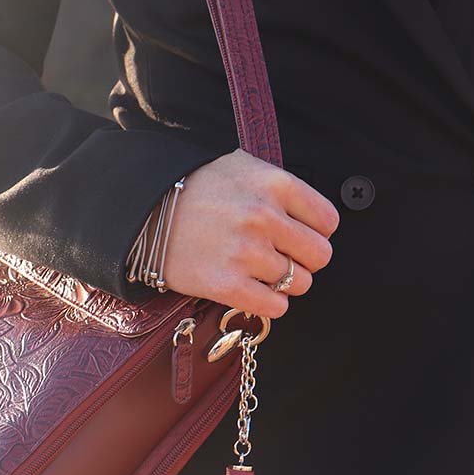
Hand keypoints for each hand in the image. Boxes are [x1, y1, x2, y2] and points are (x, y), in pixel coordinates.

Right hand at [162, 148, 339, 318]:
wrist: (145, 211)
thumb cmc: (198, 188)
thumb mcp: (244, 167)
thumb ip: (281, 189)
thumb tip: (315, 220)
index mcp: (274, 184)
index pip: (328, 221)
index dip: (315, 231)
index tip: (296, 234)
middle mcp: (263, 217)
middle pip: (320, 255)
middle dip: (304, 259)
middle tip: (282, 256)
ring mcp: (245, 252)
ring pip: (299, 283)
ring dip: (284, 282)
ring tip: (259, 270)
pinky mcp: (227, 285)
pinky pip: (276, 307)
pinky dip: (271, 303)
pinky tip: (254, 290)